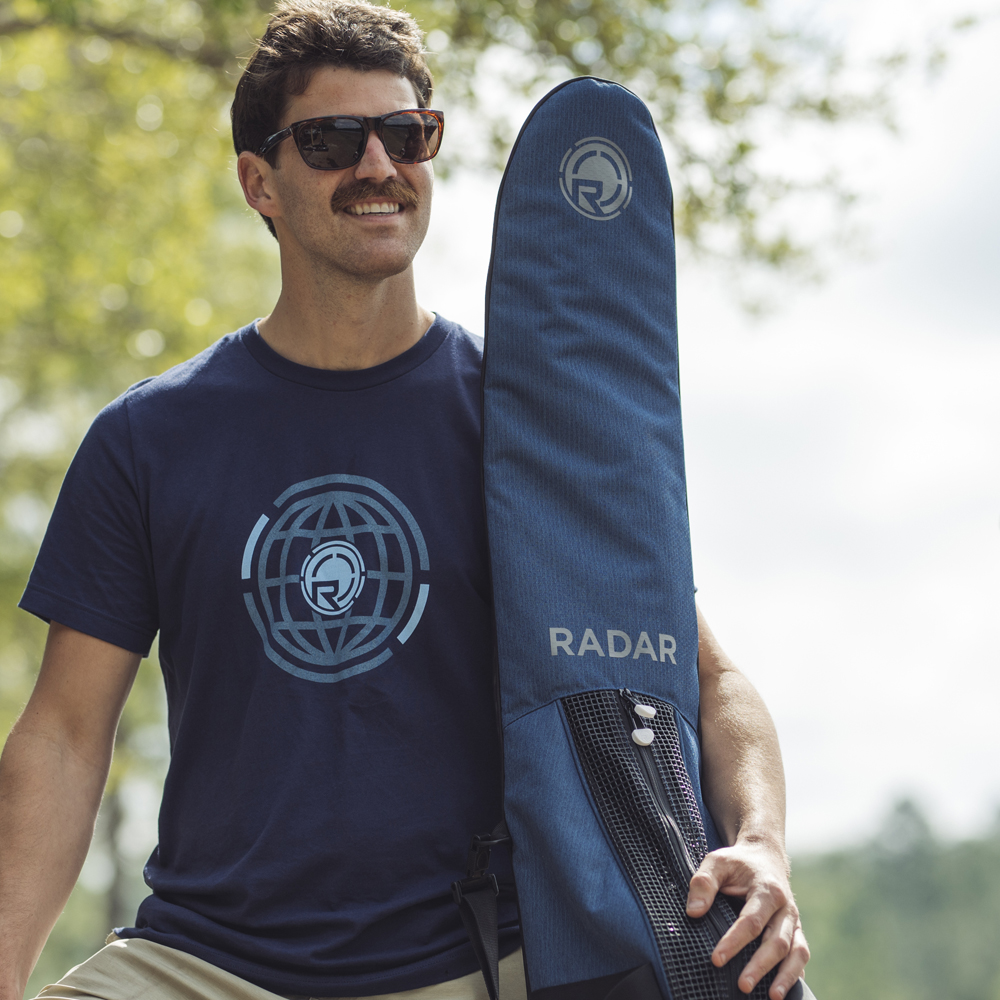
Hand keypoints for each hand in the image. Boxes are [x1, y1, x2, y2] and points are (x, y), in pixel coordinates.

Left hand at [685, 837, 809, 998]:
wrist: (764, 857)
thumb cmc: (738, 863)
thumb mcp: (717, 862)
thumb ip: (704, 882)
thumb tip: (693, 912)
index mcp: (767, 889)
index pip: (751, 920)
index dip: (734, 941)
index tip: (716, 959)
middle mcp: (785, 908)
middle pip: (777, 941)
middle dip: (760, 966)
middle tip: (742, 986)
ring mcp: (794, 921)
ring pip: (796, 952)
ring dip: (786, 976)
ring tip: (772, 997)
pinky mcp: (796, 931)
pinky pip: (801, 955)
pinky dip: (796, 974)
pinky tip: (785, 991)